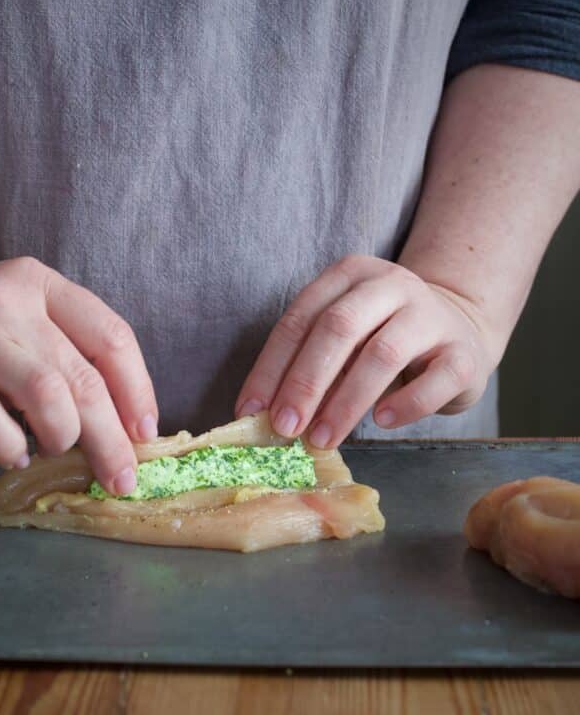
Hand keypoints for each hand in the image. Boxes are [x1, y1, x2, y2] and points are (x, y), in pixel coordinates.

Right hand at [0, 257, 157, 493]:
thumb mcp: (23, 324)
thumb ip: (68, 358)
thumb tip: (124, 426)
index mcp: (41, 284)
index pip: (111, 336)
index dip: (138, 389)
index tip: (146, 431)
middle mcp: (8, 301)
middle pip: (83, 376)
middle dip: (112, 436)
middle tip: (121, 476)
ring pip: (45, 394)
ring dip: (65, 436)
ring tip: (57, 449)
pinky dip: (11, 447)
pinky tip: (16, 456)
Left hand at [236, 255, 495, 446]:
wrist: (459, 330)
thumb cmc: (383, 339)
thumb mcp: (343, 341)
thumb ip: (309, 366)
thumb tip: (269, 416)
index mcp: (349, 275)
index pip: (300, 319)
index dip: (271, 367)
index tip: (250, 411)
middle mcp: (390, 285)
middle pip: (338, 328)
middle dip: (305, 383)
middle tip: (285, 428)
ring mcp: (431, 315)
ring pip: (382, 354)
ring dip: (345, 402)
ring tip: (321, 438)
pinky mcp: (463, 352)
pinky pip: (435, 379)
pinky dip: (405, 404)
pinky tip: (380, 422)